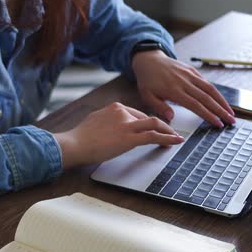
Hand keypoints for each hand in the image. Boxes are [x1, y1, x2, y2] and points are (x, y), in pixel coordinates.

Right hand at [54, 102, 184, 169]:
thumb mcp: (95, 122)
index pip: (136, 113)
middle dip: (160, 126)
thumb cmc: (80, 138)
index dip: (147, 122)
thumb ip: (106, 121)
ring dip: (168, 131)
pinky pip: (154, 136)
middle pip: (147, 118)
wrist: (74, 144)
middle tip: (170, 133)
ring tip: (176, 137)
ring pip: (155, 124)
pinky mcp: (130, 138)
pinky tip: (176, 141)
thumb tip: (112, 128)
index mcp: (114, 107)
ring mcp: (127, 124)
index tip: (154, 127)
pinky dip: (167, 138)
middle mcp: (122, 112)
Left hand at [132, 50, 234, 127]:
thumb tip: (171, 117)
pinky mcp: (192, 70)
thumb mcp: (147, 95)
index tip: (217, 124)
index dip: (208, 115)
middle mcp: (184, 82)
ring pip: (210, 89)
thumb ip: (159, 107)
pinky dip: (215, 92)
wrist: (149, 60)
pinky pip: (206, 82)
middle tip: (231, 121)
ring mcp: (189, 75)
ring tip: (230, 112)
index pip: (195, 105)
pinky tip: (221, 101)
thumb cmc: (147, 80)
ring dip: (222, 101)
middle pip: (207, 98)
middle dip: (221, 111)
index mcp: (173, 90)